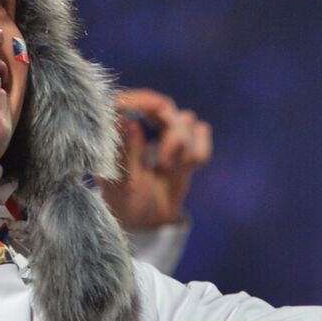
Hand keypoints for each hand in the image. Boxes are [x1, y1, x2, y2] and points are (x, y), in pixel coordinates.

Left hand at [99, 89, 210, 228]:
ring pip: (188, 120)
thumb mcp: (124, 181)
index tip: (156, 110)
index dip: (143, 101)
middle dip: (173, 137)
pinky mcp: (187, 141)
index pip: (131, 101)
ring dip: (182, 150)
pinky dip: (197, 154)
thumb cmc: (125, 199)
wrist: (146, 220)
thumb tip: (127, 120)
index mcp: (119, 129)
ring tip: (167, 169)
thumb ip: (128, 151)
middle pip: (166, 107)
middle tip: (165, 164)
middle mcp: (142, 122)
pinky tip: (182, 168)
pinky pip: (202, 133)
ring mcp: (166, 130)